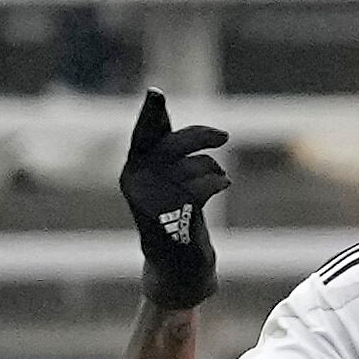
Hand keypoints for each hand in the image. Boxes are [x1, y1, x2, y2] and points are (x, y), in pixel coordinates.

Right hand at [119, 90, 229, 310]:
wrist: (177, 266)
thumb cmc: (177, 219)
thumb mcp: (171, 184)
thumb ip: (171, 155)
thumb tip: (185, 125)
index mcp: (134, 169)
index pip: (144, 134)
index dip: (151, 113)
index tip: (156, 92)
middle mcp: (137, 181)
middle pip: (172, 144)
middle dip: (200, 136)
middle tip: (224, 136)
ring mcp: (152, 199)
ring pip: (191, 166)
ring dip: (212, 168)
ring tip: (219, 178)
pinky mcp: (170, 215)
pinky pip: (200, 187)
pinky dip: (216, 182)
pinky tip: (222, 183)